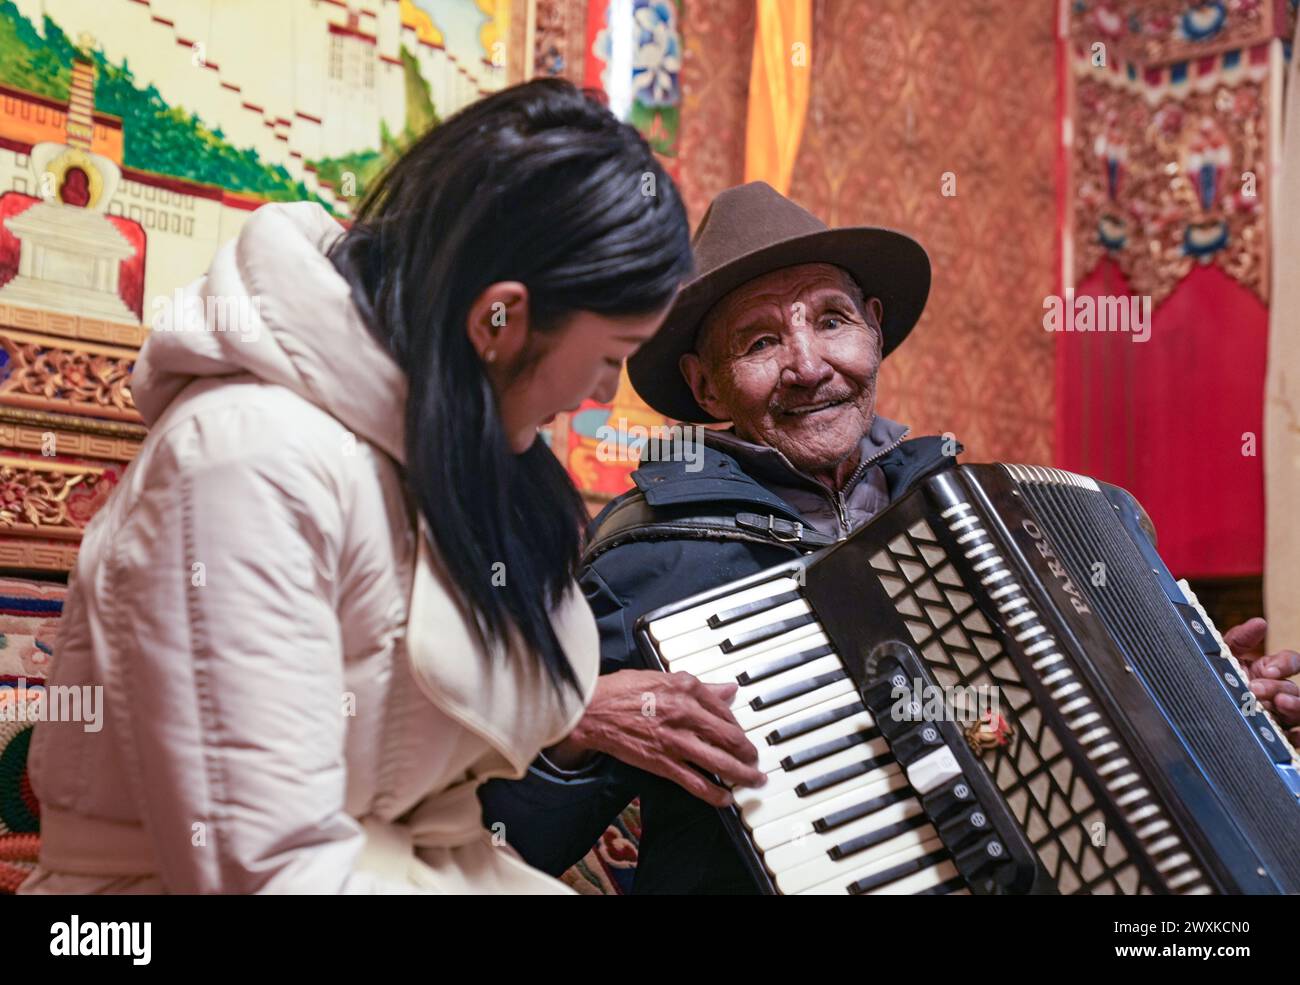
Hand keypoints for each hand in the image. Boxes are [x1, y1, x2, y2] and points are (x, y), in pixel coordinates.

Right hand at [559, 669, 765, 806]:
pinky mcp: (663, 763)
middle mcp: (686, 714)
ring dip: (742, 775)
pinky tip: (725, 798)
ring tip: (753, 780)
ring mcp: (676, 741)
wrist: (591, 711)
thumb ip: (699, 687)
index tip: (741, 735)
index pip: (725, 710)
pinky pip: (697, 782)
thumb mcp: (663, 677)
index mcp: (687, 689)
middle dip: (749, 753)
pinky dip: (715, 793)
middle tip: (756, 760)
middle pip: (731, 737)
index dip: (738, 726)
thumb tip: (728, 690)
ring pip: (721, 762)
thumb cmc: (621, 691)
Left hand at [1223, 617, 1299, 748]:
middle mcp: (1280, 693)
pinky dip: (1299, 737)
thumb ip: (1239, 639)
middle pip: (1294, 689)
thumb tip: (1260, 623)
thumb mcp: (1221, 657)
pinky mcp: (1277, 736)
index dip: (1286, 664)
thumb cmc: (1212, 678)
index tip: (1268, 668)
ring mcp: (1281, 715)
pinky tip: (1292, 735)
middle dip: (1277, 688)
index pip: (1294, 662)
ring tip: (1278, 704)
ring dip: (1295, 707)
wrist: (1195, 707)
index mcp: (1269, 672)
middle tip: (1255, 689)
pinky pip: (1298, 738)